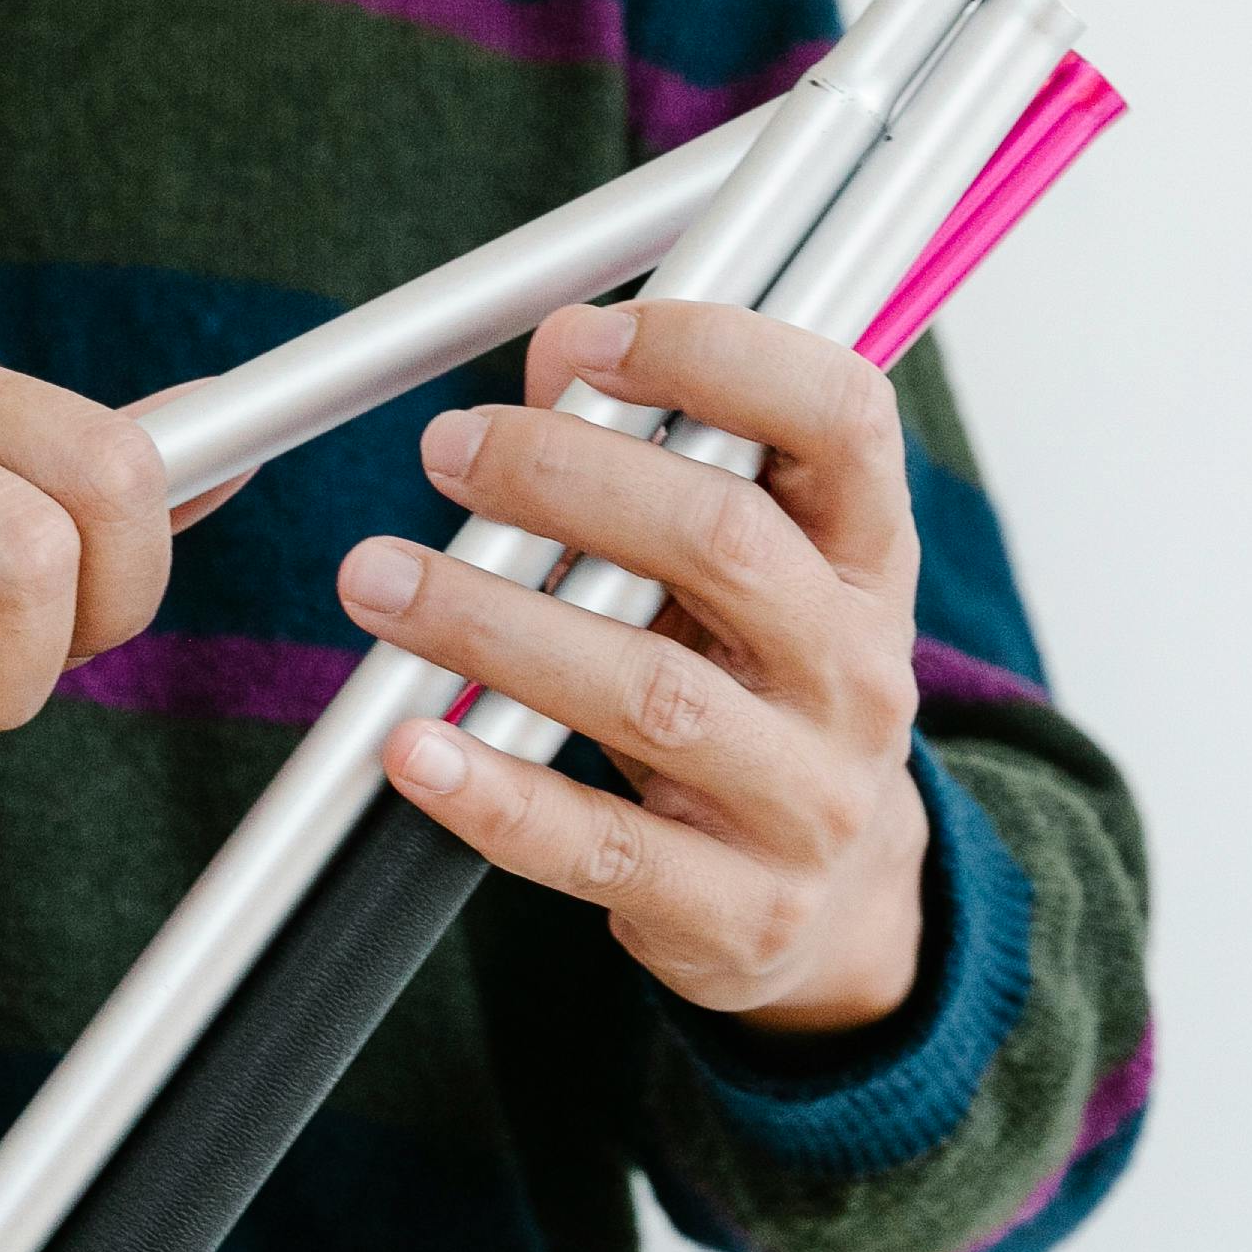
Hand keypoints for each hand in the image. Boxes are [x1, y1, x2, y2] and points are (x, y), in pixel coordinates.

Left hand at [334, 301, 932, 1034]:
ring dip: (493, 624)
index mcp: (871, 561)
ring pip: (648, 693)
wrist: (843, 905)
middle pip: (724, 542)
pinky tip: (413, 746)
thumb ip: (662, 464)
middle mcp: (860, 671)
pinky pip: (600, 844)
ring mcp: (807, 799)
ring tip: (380, 580)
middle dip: (566, 478)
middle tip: (450, 450)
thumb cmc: (764, 697)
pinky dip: (496, 792)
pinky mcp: (739, 911)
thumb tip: (558, 356)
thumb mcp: (753, 576)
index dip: (720, 355)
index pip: (842, 415)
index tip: (590, 340)